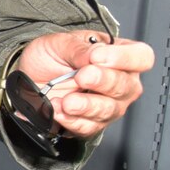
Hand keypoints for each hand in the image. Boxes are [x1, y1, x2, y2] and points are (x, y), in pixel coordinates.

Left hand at [13, 29, 155, 139]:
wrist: (29, 76)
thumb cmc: (50, 57)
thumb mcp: (60, 43)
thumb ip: (79, 48)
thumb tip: (95, 54)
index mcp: (119, 56)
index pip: (141, 57)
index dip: (124, 58)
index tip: (97, 57)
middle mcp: (120, 82)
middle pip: (128, 87)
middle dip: (103, 81)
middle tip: (82, 76)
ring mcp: (109, 105)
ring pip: (110, 110)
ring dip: (86, 105)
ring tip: (67, 100)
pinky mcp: (91, 123)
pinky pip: (89, 127)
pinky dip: (72, 120)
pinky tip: (59, 110)